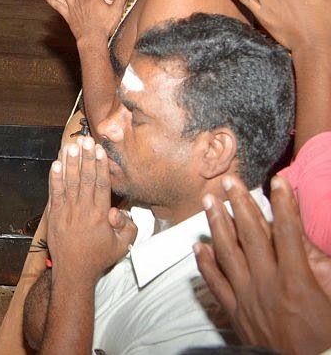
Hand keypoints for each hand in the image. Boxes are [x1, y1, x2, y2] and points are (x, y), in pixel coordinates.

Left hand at [46, 135, 136, 281]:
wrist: (73, 271)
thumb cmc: (98, 257)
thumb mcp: (122, 246)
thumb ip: (127, 227)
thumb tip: (119, 211)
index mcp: (99, 215)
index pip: (100, 184)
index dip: (100, 165)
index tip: (100, 150)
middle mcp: (82, 210)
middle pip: (84, 178)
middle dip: (85, 157)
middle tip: (85, 140)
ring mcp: (66, 211)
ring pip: (68, 182)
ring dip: (70, 162)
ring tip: (70, 146)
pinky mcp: (54, 214)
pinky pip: (54, 192)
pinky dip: (54, 178)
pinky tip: (55, 164)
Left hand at [194, 175, 330, 353]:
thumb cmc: (329, 335)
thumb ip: (319, 264)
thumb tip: (303, 236)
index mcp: (297, 280)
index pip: (288, 232)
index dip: (284, 204)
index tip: (279, 181)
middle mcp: (268, 285)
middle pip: (251, 235)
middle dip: (240, 204)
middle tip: (229, 180)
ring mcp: (247, 298)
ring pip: (228, 253)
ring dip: (217, 224)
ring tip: (208, 201)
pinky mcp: (235, 313)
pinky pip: (215, 283)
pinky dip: (205, 263)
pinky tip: (198, 245)